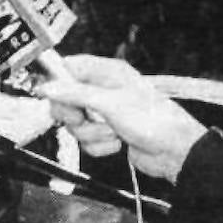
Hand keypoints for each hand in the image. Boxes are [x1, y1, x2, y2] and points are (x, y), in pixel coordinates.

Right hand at [38, 55, 206, 181]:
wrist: (176, 153)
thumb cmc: (152, 120)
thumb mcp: (110, 103)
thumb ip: (75, 94)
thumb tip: (46, 87)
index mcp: (106, 72)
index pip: (68, 69)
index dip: (57, 82)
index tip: (53, 96)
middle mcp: (103, 90)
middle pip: (66, 100)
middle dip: (75, 116)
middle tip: (85, 118)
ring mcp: (104, 113)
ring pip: (75, 124)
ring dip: (91, 133)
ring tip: (113, 132)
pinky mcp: (106, 134)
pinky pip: (87, 141)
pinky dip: (100, 146)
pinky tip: (118, 143)